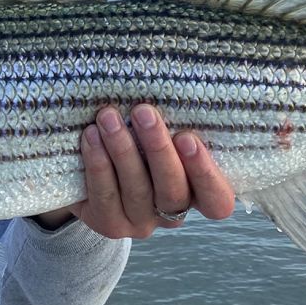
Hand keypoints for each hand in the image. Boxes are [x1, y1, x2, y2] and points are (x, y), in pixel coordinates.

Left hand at [47, 104, 235, 237]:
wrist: (88, 170)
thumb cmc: (139, 138)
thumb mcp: (161, 131)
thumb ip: (174, 120)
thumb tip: (173, 80)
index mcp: (199, 191)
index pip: (217, 199)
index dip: (206, 174)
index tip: (188, 137)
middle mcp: (173, 211)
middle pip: (173, 191)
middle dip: (158, 149)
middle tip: (143, 111)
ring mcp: (141, 222)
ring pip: (137, 192)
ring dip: (123, 150)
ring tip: (108, 117)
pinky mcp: (110, 224)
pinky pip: (105, 197)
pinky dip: (98, 165)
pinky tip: (90, 137)